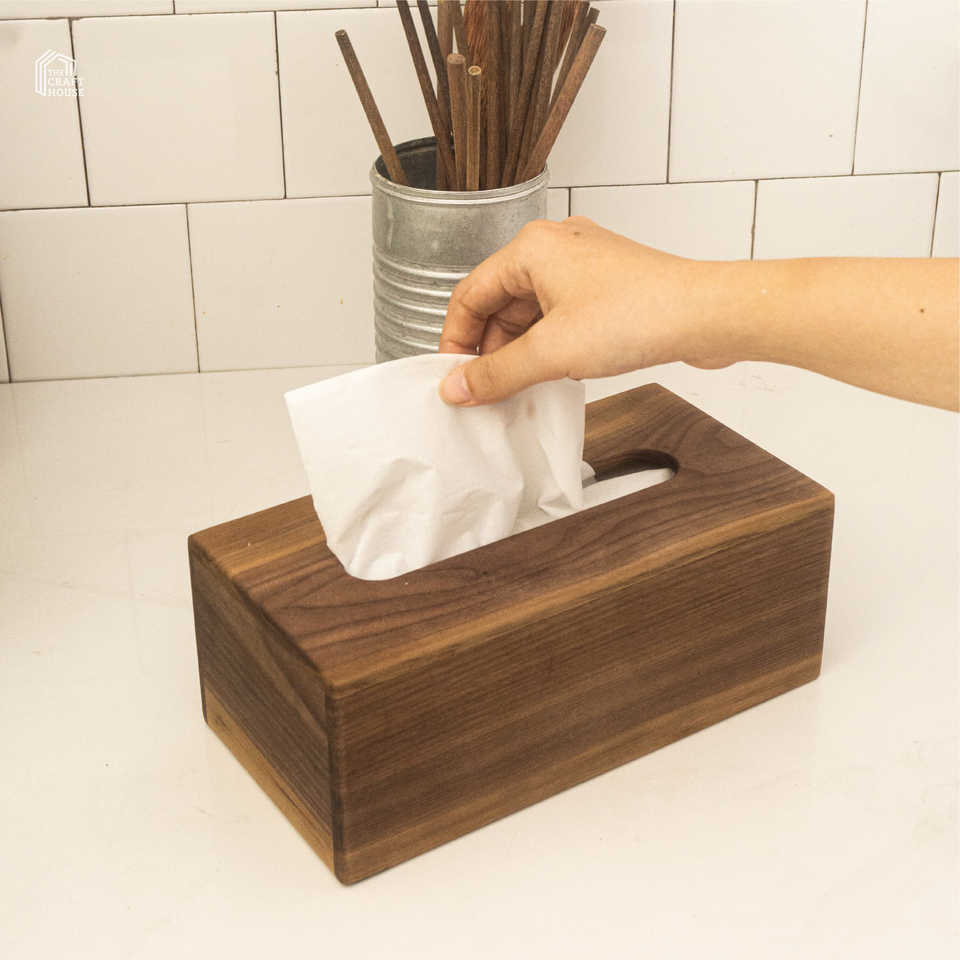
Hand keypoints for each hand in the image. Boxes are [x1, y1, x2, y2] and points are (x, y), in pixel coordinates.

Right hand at [437, 216, 727, 404]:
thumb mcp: (552, 352)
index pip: (470, 294)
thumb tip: (456, 389)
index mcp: (531, 248)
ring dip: (520, 351)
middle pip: (499, 303)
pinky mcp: (605, 287)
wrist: (706, 315)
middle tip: (486, 392)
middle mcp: (554, 248)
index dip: (456, 340)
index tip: (455, 378)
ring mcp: (583, 266)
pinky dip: (548, 345)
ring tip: (518, 390)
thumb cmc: (638, 315)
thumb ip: (497, 373)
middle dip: (490, 349)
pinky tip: (551, 376)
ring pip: (531, 312)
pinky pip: (559, 316)